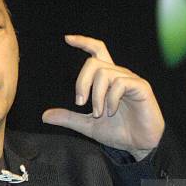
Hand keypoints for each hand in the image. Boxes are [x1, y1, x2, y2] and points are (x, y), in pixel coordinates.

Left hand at [42, 35, 164, 160]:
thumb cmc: (118, 132)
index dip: (84, 42)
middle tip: (79, 102)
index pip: (97, 52)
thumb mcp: (88, 126)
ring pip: (105, 73)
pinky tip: (111, 111)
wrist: (139, 145)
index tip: (67, 39)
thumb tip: (44, 116)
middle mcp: (119, 75)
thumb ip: (69, 118)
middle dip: (81, 81)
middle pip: (94, 63)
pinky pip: (120, 83)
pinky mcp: (141, 87)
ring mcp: (131, 80)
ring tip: (98, 113)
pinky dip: (110, 99)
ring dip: (96, 96)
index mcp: (108, 80)